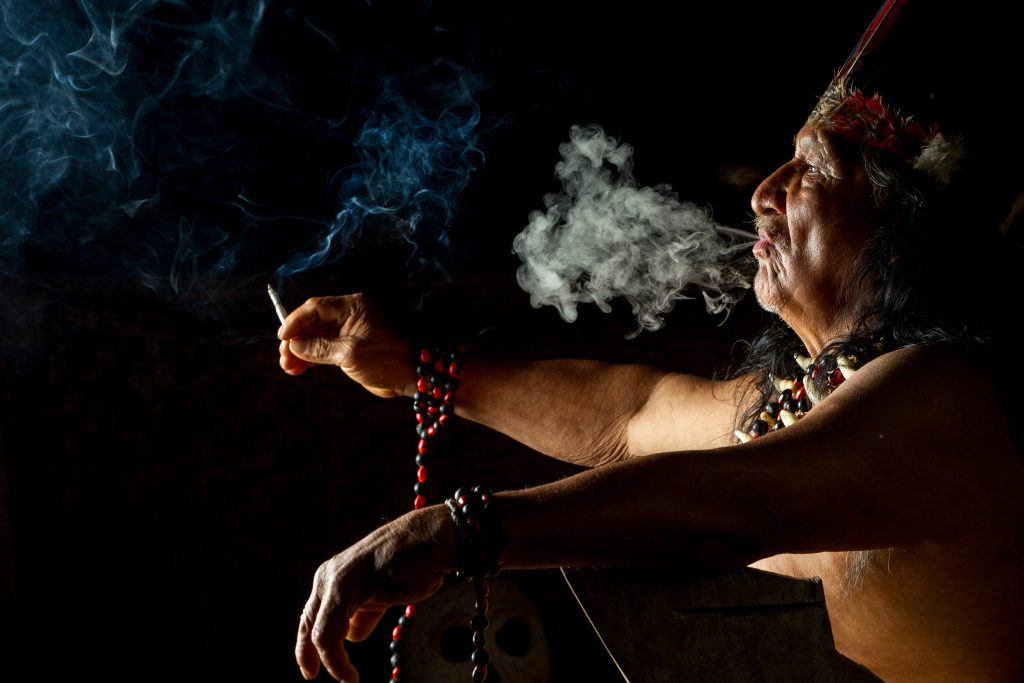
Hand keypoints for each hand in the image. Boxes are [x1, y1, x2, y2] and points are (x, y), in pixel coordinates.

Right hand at [278, 293, 412, 397]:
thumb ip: (320, 348)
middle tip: (283, 356)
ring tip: (287, 366)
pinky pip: (321, 348)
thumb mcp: (350, 353)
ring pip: (314, 337)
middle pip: (312, 322)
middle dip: (295, 339)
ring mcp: (346, 332)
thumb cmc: (385, 360)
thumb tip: (295, 346)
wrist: (406, 378)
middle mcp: (348, 315)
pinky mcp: (346, 347)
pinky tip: (296, 368)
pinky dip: (308, 358)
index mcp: (352, 307)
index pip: (316, 307)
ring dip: (299, 351)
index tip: (283, 337)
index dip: (296, 321)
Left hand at [295, 507, 452, 680]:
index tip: (310, 671)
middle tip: (311, 677)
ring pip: (319, 634)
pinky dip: (337, 662)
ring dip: (332, 663)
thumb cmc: (413, 563)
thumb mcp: (383, 593)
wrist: (431, 539)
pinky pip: (331, 635)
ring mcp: (337, 583)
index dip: (307, 646)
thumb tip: (352, 635)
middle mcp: (329, 577)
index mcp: (333, 576)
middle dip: (308, 656)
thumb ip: (365, 611)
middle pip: (308, 625)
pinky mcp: (348, 591)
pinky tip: (350, 677)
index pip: (312, 616)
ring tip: (348, 680)